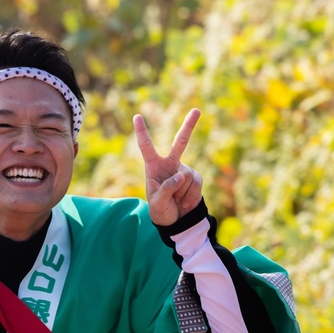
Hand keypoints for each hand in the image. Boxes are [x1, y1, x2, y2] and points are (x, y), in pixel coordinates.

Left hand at [134, 108, 203, 225]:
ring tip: (175, 201)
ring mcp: (184, 170)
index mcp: (153, 167)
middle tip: (196, 110)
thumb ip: (167, 188)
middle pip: (180, 142)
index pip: (146, 147)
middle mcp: (170, 164)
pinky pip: (196, 184)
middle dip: (189, 126)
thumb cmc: (161, 211)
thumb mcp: (157, 203)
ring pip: (186, 176)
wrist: (176, 222)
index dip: (142, 132)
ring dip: (181, 193)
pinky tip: (184, 203)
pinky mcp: (195, 179)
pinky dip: (190, 196)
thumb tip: (181, 174)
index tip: (137, 116)